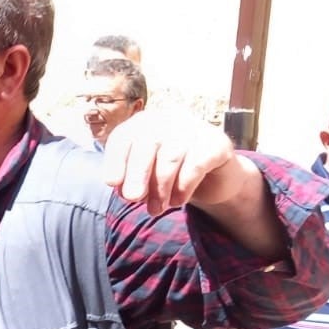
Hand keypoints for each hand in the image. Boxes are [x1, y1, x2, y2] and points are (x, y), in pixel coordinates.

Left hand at [101, 111, 252, 215]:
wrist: (213, 180)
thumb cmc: (170, 176)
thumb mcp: (146, 177)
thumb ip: (131, 180)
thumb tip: (124, 190)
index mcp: (145, 123)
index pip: (124, 137)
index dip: (116, 160)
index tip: (112, 184)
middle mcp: (169, 119)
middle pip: (148, 143)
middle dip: (137, 174)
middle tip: (133, 198)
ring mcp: (195, 128)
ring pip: (171, 157)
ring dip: (160, 188)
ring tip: (155, 209)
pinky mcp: (216, 143)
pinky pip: (195, 165)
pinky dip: (183, 187)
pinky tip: (178, 201)